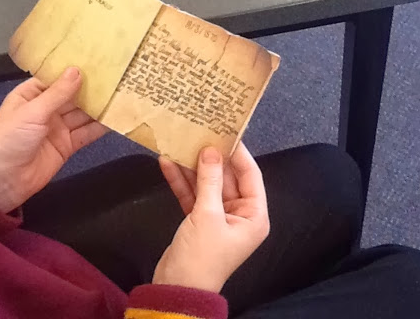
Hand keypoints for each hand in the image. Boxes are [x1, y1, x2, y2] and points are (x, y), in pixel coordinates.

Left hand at [0, 67, 107, 212]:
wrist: (1, 181)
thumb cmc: (9, 139)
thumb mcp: (32, 112)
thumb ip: (57, 93)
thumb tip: (77, 70)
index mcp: (31, 95)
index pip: (56, 78)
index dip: (74, 70)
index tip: (97, 60)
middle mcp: (46, 109)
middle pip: (73, 96)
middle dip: (92, 88)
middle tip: (117, 75)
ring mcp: (58, 128)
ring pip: (82, 114)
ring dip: (99, 107)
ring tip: (122, 94)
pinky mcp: (67, 146)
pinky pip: (86, 133)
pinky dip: (100, 127)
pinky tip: (117, 118)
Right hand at [153, 143, 269, 292]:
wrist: (177, 289)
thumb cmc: (202, 256)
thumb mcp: (207, 215)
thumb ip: (210, 180)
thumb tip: (211, 151)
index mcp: (254, 215)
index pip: (250, 175)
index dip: (238, 153)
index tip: (226, 130)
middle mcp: (239, 214)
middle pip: (227, 177)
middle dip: (211, 157)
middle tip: (199, 131)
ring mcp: (218, 216)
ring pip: (207, 184)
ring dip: (192, 167)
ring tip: (179, 142)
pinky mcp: (198, 220)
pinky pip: (192, 195)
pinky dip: (181, 181)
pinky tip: (166, 163)